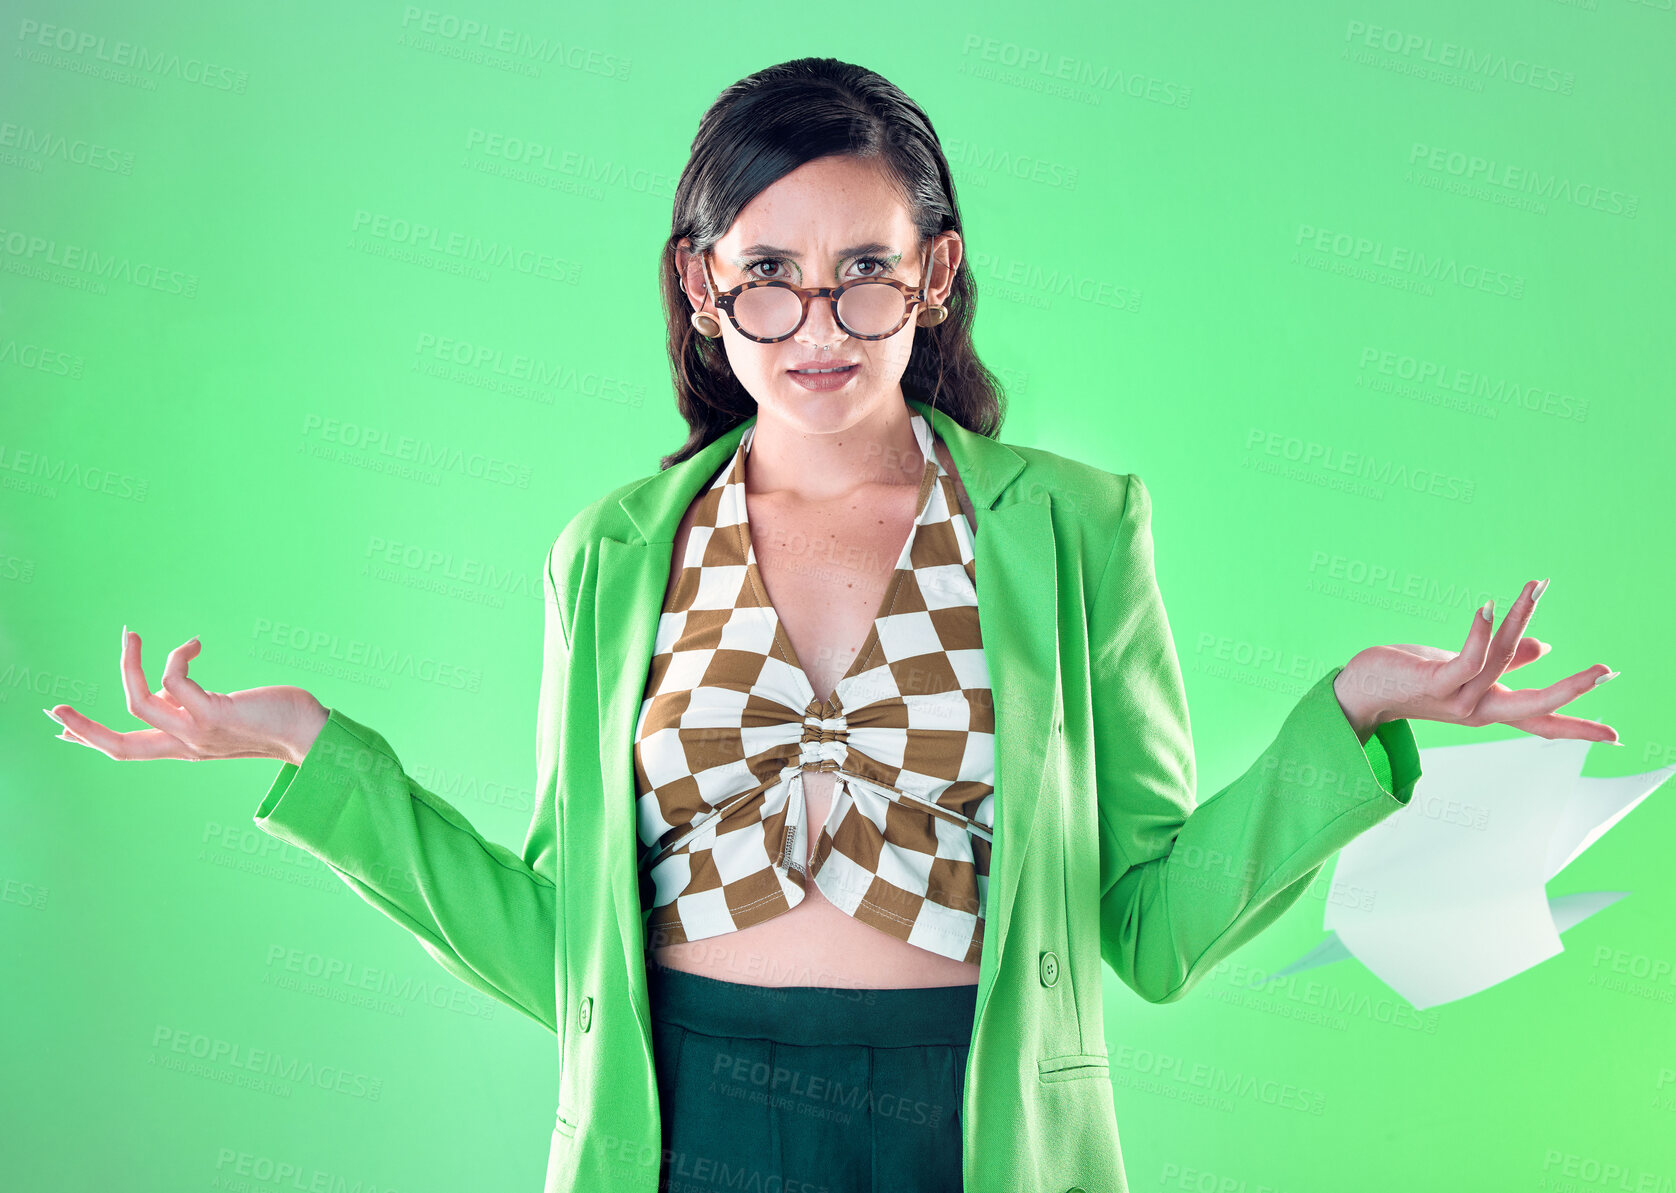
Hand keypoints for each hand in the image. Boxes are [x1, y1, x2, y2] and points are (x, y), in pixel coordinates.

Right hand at [45, 627, 329, 764]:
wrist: (315, 736)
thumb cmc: (279, 720)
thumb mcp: (222, 715)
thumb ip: (191, 706)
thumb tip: (166, 688)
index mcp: (186, 748)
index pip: (130, 750)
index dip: (93, 741)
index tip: (63, 733)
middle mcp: (187, 746)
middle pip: (119, 746)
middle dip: (82, 728)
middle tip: (53, 709)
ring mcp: (198, 732)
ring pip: (137, 704)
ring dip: (127, 665)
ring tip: (132, 635)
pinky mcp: (213, 715)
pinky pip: (174, 680)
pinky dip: (176, 655)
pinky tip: (197, 644)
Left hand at [1333, 578, 1619, 744]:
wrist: (1360, 691)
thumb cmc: (1412, 677)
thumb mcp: (1463, 670)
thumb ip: (1504, 661)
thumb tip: (1543, 648)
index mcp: (1489, 707)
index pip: (1540, 720)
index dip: (1576, 726)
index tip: (1615, 737)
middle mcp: (1476, 709)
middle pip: (1534, 706)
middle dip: (1571, 690)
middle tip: (1607, 671)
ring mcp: (1454, 699)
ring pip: (1500, 660)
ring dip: (1520, 618)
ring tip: (1535, 586)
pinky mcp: (1432, 683)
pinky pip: (1465, 660)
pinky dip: (1478, 631)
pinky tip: (1487, 605)